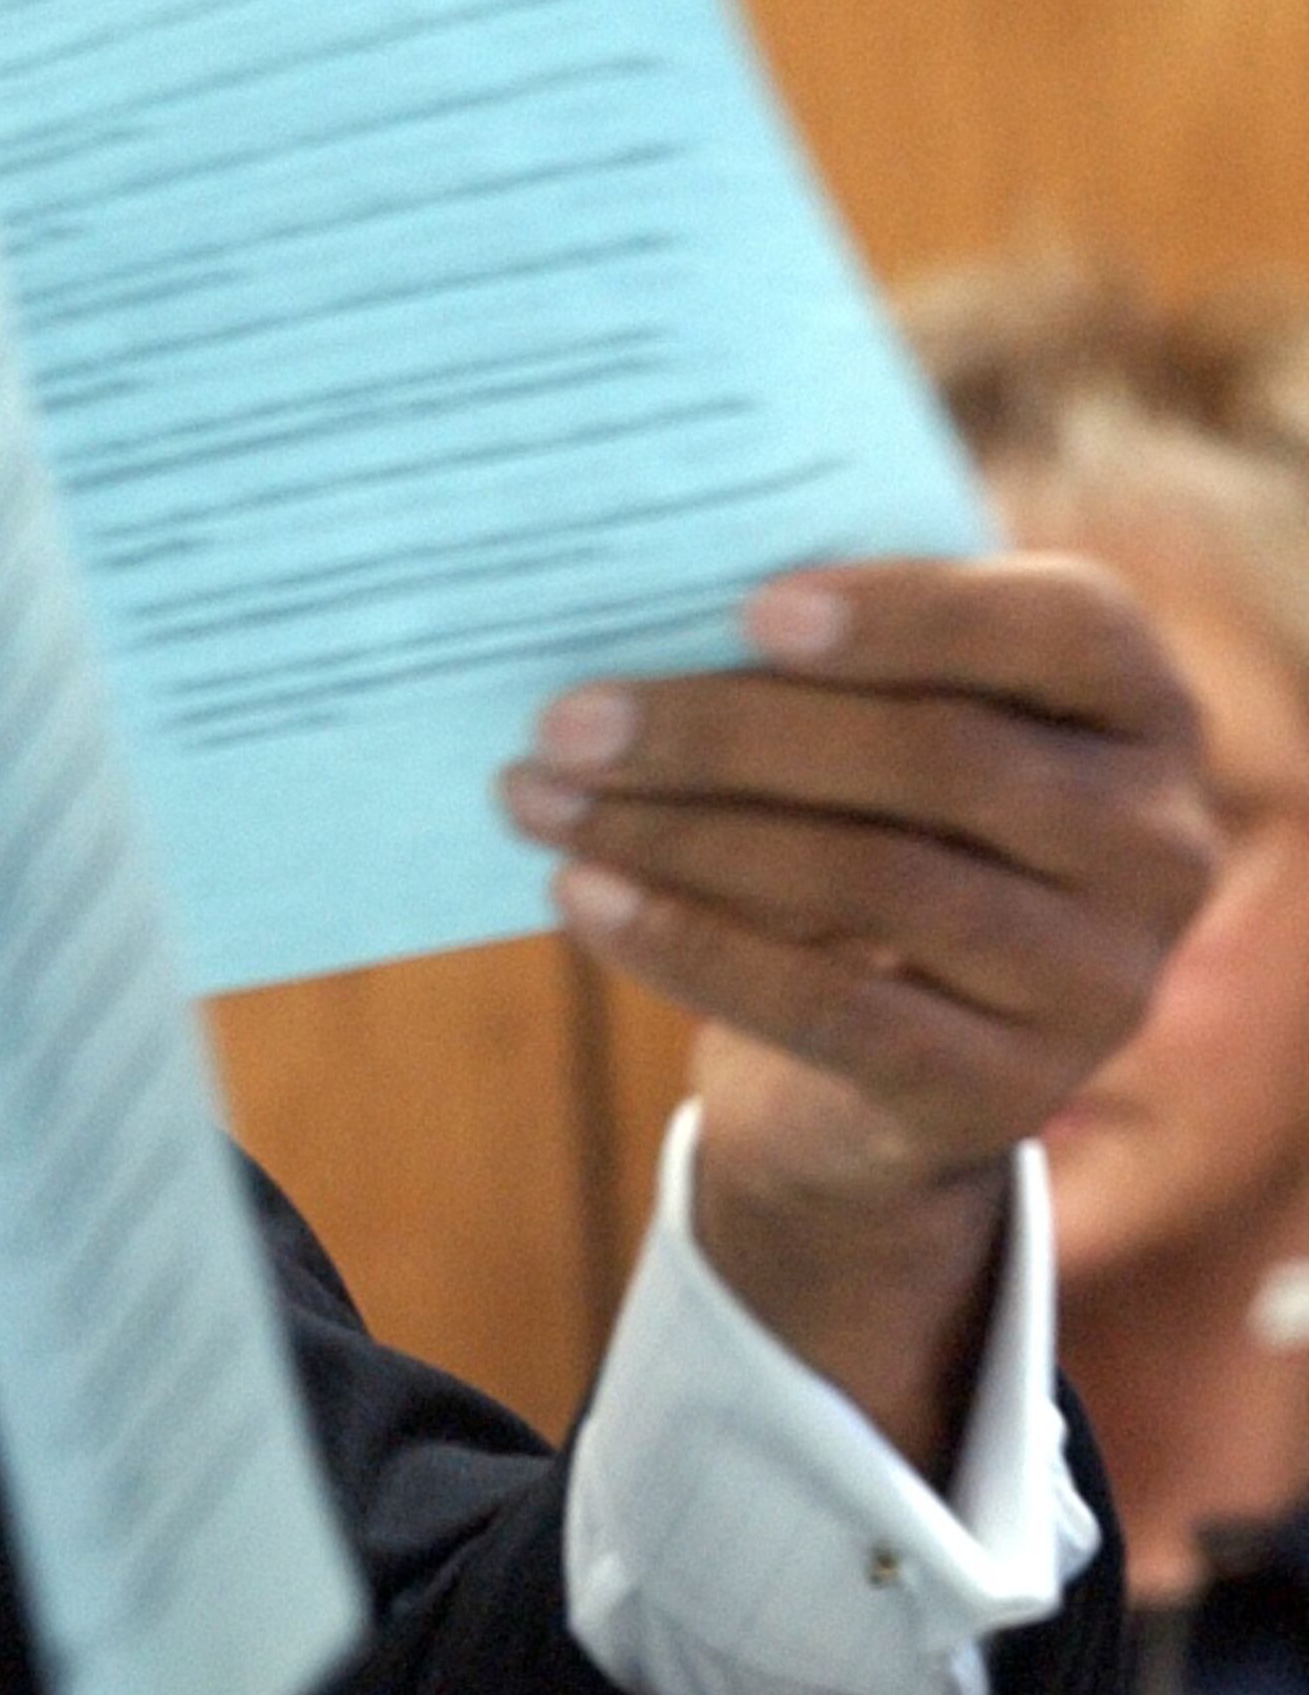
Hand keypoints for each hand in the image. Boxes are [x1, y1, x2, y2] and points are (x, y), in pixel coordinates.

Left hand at [500, 556, 1211, 1469]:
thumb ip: (819, 662)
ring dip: (681, 835)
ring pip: (875, 882)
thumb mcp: (872, 731)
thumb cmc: (862, 823)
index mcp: (1138, 706)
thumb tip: (637, 602)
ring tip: (541, 800)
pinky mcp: (1009, 1092)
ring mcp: (1100, 980)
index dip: (912, 612)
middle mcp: (1153, 841)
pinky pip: (831, 1011)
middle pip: (939, 759)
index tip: (749, 607)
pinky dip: (688, 945)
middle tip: (567, 720)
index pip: (1065, 627)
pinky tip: (579, 895)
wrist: (880, 1061)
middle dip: (729, 733)